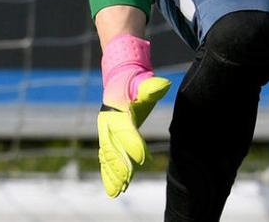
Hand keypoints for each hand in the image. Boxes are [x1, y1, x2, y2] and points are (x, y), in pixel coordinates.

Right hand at [98, 33, 171, 197]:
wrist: (118, 77)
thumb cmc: (134, 80)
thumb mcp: (142, 81)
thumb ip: (150, 86)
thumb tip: (163, 84)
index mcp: (116, 109)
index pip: (125, 130)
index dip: (133, 144)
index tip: (143, 159)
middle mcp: (107, 122)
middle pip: (112, 146)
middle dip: (120, 165)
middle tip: (128, 180)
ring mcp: (105, 131)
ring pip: (107, 156)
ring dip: (112, 174)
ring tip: (118, 191)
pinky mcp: (106, 138)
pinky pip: (105, 158)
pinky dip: (108, 173)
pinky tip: (114, 189)